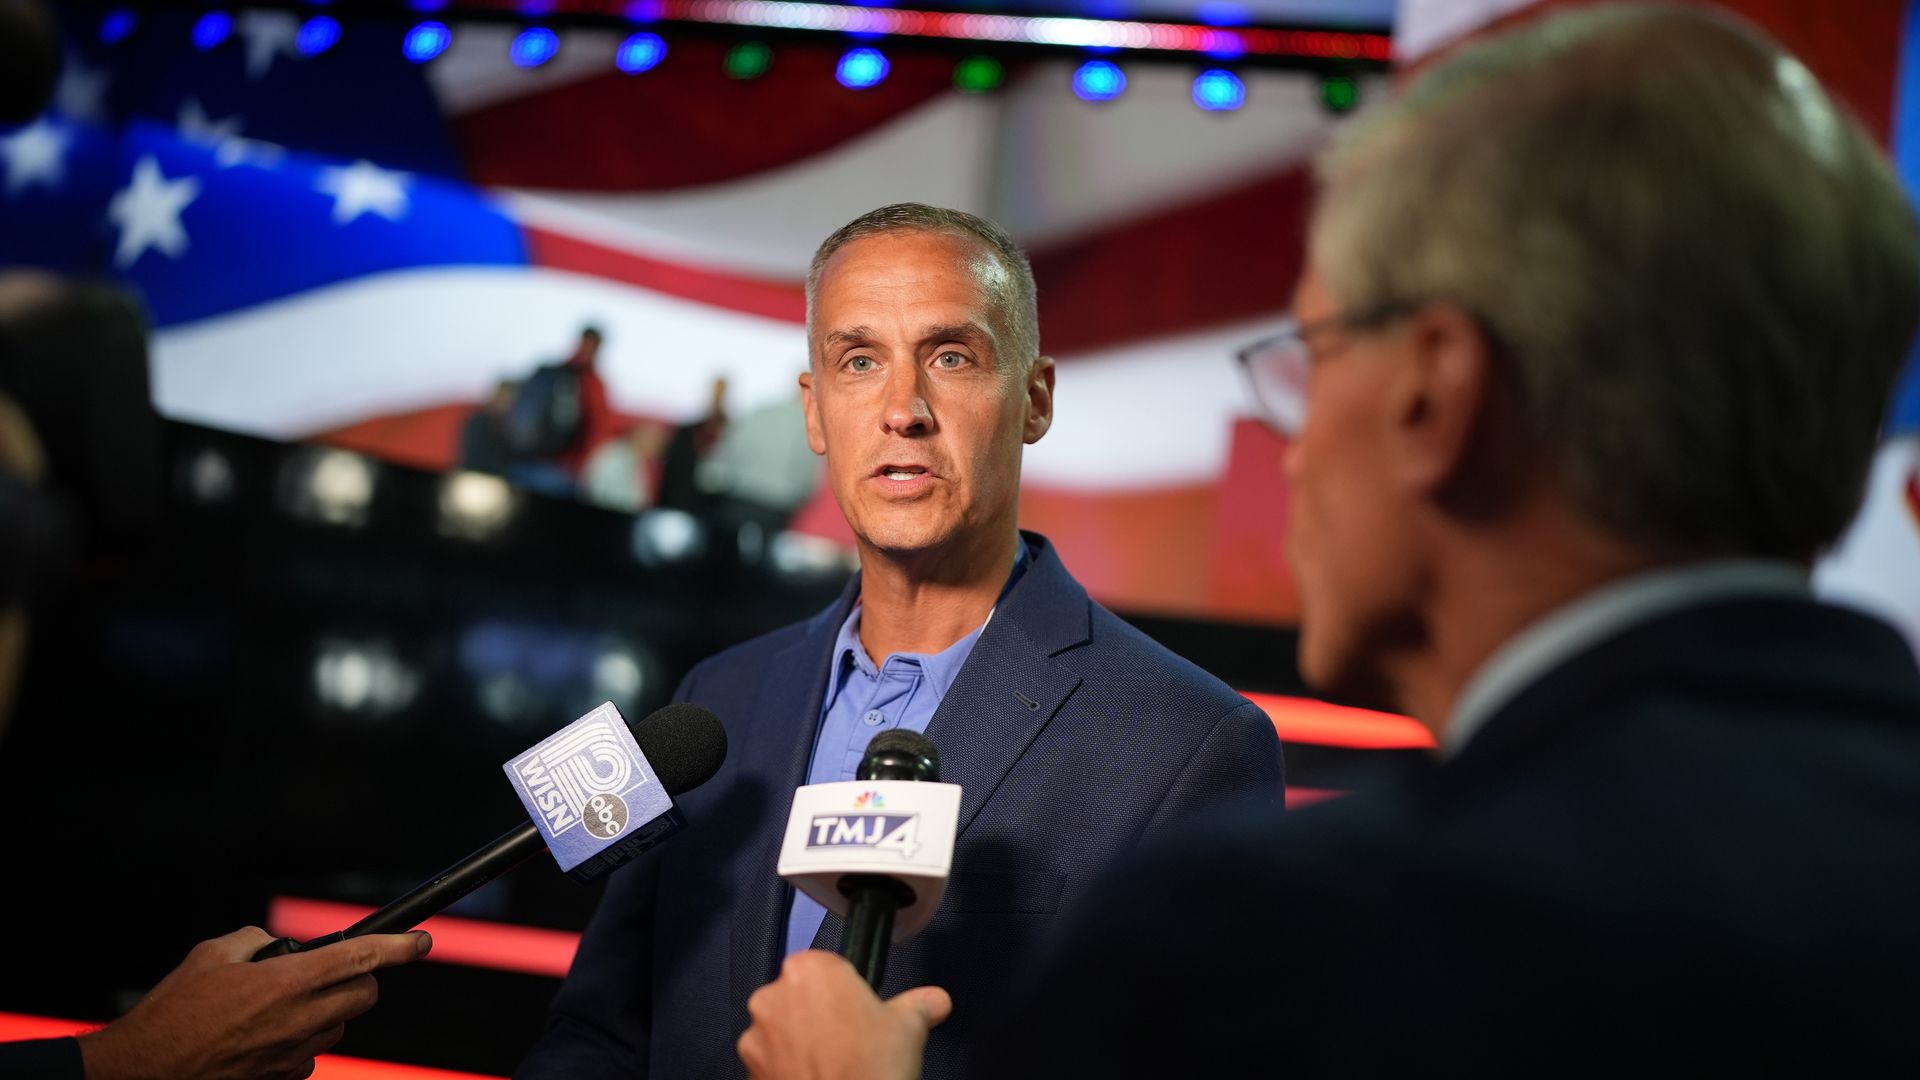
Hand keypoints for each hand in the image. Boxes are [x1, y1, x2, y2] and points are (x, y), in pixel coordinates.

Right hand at [77, 926, 431, 1079]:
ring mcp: (295, 1055)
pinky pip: (311, 1054)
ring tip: (277, 1005)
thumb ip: (256, 939)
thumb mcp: (211, 954)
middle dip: (358, 978)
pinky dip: (301, 1040)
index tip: (421, 942)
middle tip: (329, 971)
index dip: (399, 947)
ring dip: (325, 1010)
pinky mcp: (283, 1079)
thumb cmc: (173, 1012)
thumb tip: (277, 945)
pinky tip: (264, 1034)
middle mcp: (300, 1020)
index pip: (362, 958)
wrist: (145, 1072)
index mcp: (287, 982)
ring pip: (338, 1026)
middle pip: (364, 995)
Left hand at [738, 950, 950, 1079]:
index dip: (848, 988)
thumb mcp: (909, 1028)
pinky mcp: (749, 1069)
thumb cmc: (870, 1071)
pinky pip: (773, 1060)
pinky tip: (818, 1078)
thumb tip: (935, 1001)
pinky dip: (789, 1068)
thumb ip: (920, 1004)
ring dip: (802, 1040)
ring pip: (784, 1028)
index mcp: (810, 970)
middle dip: (822, 1013)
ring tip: (836, 1064)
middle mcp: (773, 996)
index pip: (829, 965)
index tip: (861, 1009)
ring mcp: (756, 1035)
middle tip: (852, 1039)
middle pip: (802, 995)